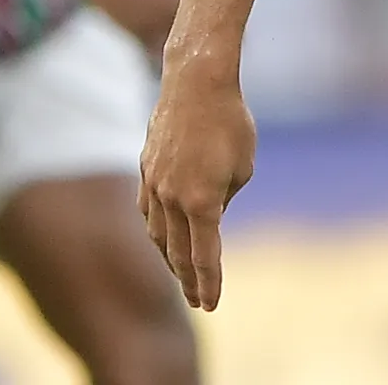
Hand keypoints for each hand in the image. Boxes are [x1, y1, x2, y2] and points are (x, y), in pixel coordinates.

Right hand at [140, 59, 257, 309]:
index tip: (211, 305)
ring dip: (170, 258)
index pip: (204, 257)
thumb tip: (208, 216)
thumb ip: (224, 198)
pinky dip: (156, 229)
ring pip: (158, 235)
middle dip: (189, 281)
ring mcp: (154, 184)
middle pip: (178, 254)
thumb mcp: (243, 166)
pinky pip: (148, 210)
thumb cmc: (230, 121)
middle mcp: (172, 199)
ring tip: (180, 275)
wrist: (196, 82)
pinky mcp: (145, 169)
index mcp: (201, 202)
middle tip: (197, 302)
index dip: (209, 284)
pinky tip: (161, 237)